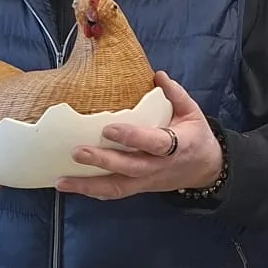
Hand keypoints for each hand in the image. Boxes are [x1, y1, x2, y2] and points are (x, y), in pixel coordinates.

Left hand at [59, 72, 223, 198]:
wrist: (206, 170)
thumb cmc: (196, 137)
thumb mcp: (193, 113)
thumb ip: (176, 94)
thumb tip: (158, 75)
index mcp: (177, 145)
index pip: (154, 143)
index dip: (132, 137)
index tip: (109, 129)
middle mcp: (160, 166)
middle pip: (130, 168)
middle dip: (103, 161)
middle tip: (77, 152)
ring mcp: (148, 180)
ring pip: (118, 187)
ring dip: (89, 186)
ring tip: (62, 181)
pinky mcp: (140, 188)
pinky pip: (116, 192)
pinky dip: (93, 191)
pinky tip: (72, 186)